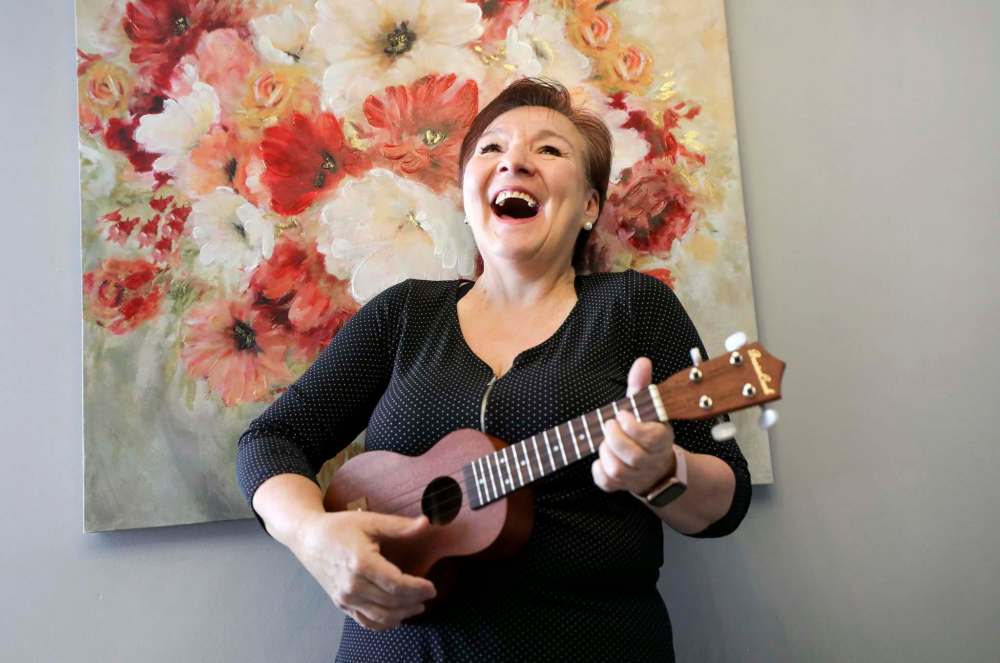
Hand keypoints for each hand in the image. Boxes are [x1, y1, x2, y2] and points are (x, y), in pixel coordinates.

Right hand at [290, 510, 435, 630]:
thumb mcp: (370, 521)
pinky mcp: (341, 603)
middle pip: (391, 602)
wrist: (308, 538)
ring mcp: (345, 597)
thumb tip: (426, 523)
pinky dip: (383, 623)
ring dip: (403, 614)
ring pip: (380, 616)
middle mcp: (352, 585)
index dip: (418, 588)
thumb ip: (399, 526)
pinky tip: (396, 617)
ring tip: (418, 606)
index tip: (431, 587)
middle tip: (429, 595)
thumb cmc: (339, 527)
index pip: (396, 584)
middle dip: (414, 601)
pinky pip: (365, 621)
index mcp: (362, 563)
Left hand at [592, 356, 675, 495]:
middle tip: (609, 425)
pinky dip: (598, 471)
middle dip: (614, 438)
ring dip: (606, 453)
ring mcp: (637, 477)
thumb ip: (642, 386)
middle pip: (633, 457)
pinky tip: (601, 458)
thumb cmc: (645, 430)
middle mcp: (652, 461)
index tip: (622, 415)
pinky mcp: (621, 487)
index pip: (651, 438)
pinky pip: (606, 483)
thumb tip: (642, 362)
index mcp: (662, 440)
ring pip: (618, 471)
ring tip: (606, 442)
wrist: (654, 466)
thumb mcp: (646, 408)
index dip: (632, 426)